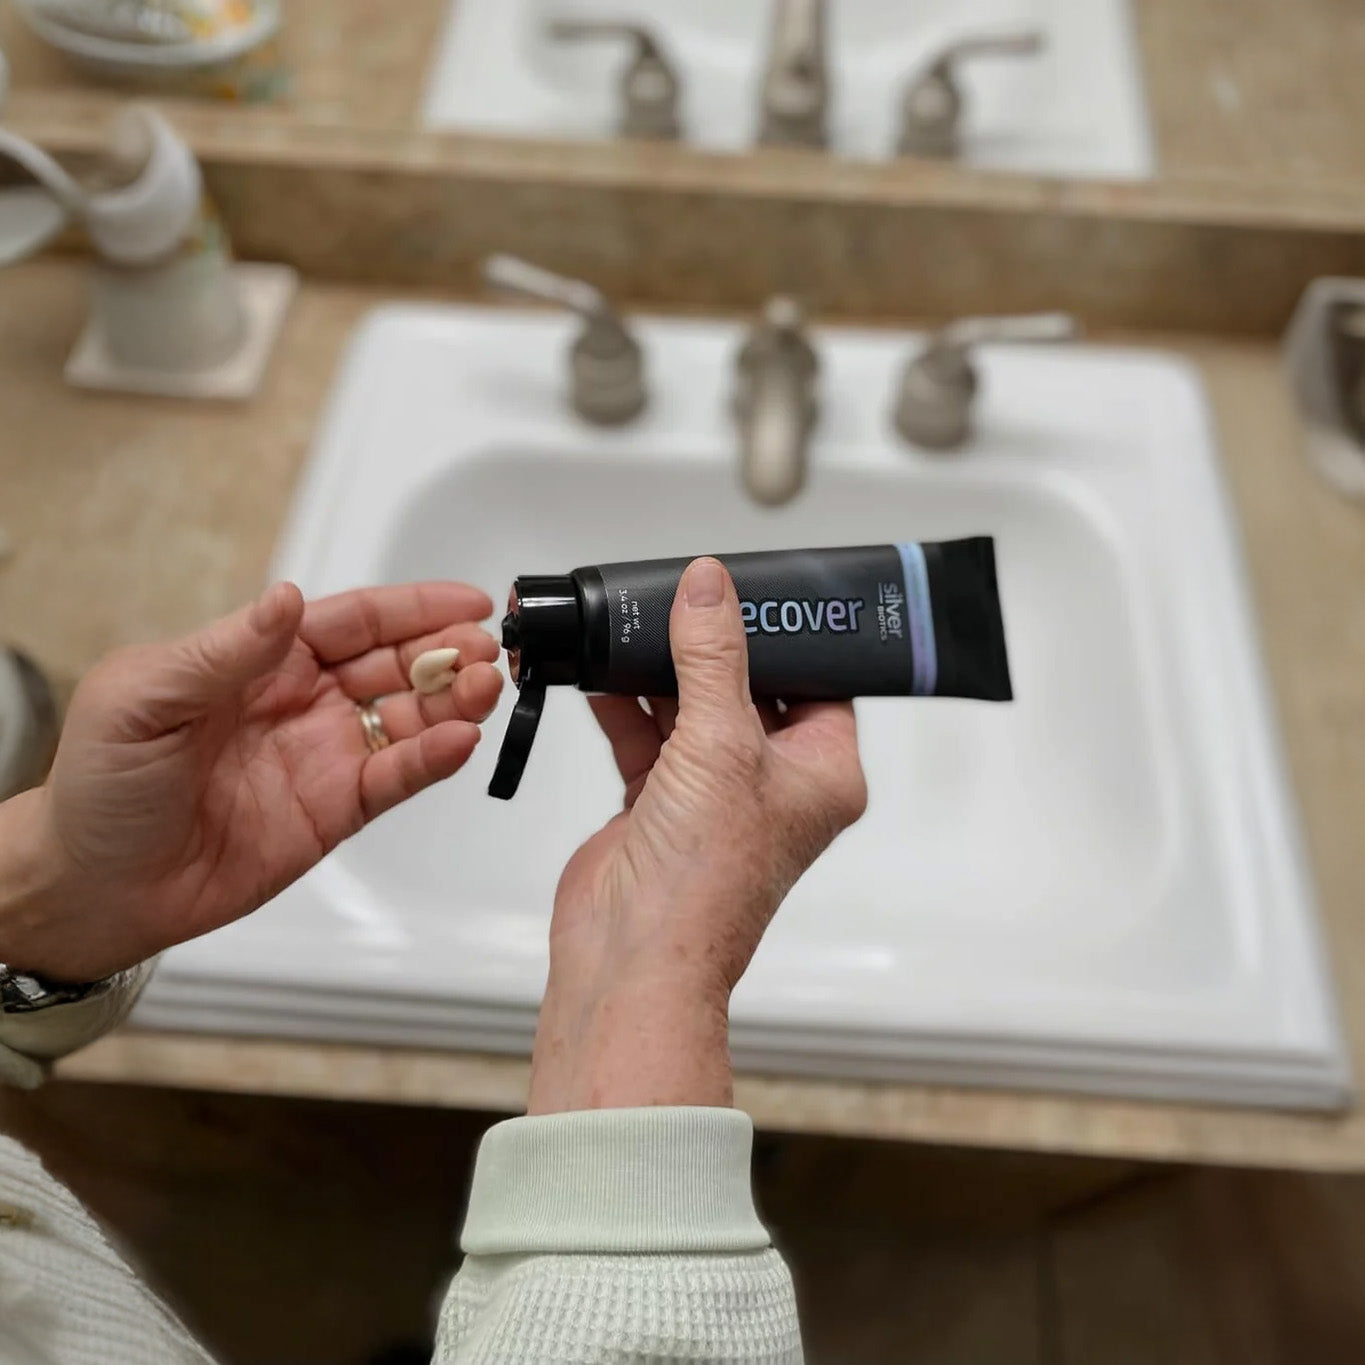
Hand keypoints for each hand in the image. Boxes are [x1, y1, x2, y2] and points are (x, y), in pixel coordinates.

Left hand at [0, 581, 502, 980]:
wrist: (95, 887)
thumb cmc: (101, 786)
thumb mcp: (145, 697)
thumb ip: (225, 650)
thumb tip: (285, 599)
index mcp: (259, 660)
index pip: (353, 621)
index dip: (413, 608)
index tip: (466, 601)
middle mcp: (303, 703)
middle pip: (395, 665)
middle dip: (447, 653)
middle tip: (486, 650)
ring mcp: (324, 757)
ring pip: (409, 719)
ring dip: (453, 702)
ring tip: (486, 690)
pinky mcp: (336, 811)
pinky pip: (396, 778)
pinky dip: (433, 759)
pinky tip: (460, 741)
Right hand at [530, 557, 866, 1113]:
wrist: (632, 955)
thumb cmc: (704, 883)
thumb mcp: (720, 744)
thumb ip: (711, 657)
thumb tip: (709, 588)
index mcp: (821, 772)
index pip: (819, 681)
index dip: (790, 635)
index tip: (755, 590)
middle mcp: (772, 783)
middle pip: (747, 688)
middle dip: (711, 645)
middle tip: (687, 594)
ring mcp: (712, 794)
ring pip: (690, 708)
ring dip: (660, 670)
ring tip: (633, 621)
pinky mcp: (659, 803)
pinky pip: (646, 735)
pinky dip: (624, 704)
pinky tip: (600, 670)